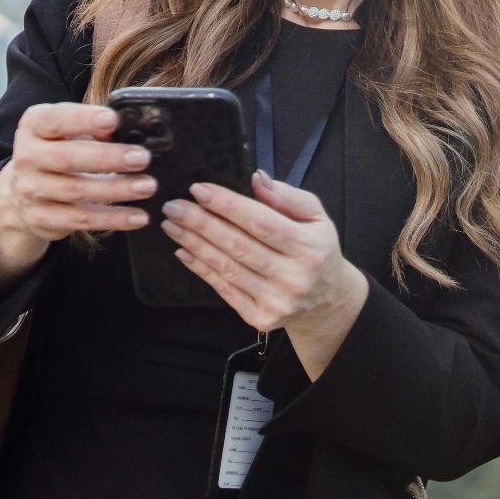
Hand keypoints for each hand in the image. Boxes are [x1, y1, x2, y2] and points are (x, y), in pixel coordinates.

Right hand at [0, 102, 154, 293]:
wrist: (25, 193)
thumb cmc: (59, 151)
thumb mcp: (69, 131)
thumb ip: (94, 127)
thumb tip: (128, 129)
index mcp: (33, 127)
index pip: (54, 119)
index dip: (83, 119)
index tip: (113, 120)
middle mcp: (26, 158)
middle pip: (67, 158)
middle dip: (108, 158)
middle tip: (142, 158)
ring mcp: (31, 191)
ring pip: (76, 191)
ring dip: (116, 190)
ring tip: (147, 186)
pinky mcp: (42, 219)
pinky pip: (81, 220)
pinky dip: (113, 219)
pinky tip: (138, 216)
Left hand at [161, 172, 368, 365]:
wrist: (327, 300)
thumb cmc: (317, 250)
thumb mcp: (316, 216)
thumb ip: (287, 196)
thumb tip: (257, 180)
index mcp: (310, 248)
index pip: (262, 223)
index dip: (228, 206)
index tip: (199, 190)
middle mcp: (294, 278)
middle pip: (239, 246)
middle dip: (201, 223)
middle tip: (174, 207)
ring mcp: (276, 302)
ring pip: (227, 268)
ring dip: (194, 244)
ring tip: (172, 225)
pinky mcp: (261, 319)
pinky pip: (224, 290)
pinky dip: (201, 269)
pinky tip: (183, 250)